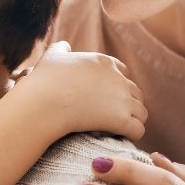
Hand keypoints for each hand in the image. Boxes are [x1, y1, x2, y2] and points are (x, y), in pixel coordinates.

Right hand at [14, 41, 147, 142]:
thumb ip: (60, 49)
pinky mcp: (121, 119)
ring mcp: (122, 99)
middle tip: (114, 117)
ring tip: (119, 130)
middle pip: (136, 93)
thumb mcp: (51, 57)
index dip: (119, 85)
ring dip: (132, 121)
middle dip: (128, 105)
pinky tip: (120, 138)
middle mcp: (118, 78)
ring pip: (142, 112)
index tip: (108, 97)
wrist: (43, 103)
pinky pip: (138, 130)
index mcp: (103, 62)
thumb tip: (65, 46)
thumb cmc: (44, 81)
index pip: (124, 72)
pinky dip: (132, 135)